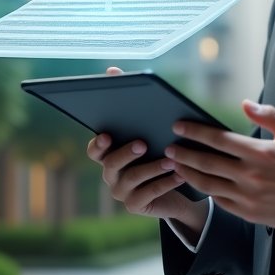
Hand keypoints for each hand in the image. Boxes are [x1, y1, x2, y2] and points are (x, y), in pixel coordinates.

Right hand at [86, 67, 208, 237]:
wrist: (177, 187)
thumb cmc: (159, 149)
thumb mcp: (149, 126)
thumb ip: (130, 102)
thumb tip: (112, 69)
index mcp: (109, 153)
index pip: (94, 150)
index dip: (98, 144)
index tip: (108, 135)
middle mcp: (110, 173)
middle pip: (110, 164)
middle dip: (125, 154)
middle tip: (142, 143)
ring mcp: (121, 191)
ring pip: (131, 179)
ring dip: (151, 168)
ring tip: (170, 160)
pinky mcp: (136, 205)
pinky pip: (148, 194)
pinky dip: (164, 183)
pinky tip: (179, 174)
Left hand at [165, 100, 274, 231]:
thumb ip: (270, 116)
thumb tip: (245, 104)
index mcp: (260, 152)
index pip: (218, 139)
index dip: (195, 132)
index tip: (179, 126)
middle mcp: (251, 176)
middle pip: (207, 163)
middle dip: (184, 154)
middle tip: (168, 147)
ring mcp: (249, 197)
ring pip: (209, 185)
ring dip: (188, 174)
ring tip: (175, 165)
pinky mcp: (251, 214)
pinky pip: (221, 202)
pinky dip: (207, 192)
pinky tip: (199, 184)